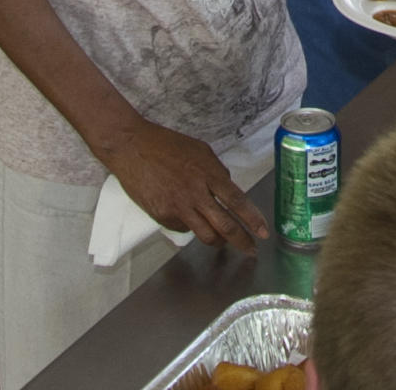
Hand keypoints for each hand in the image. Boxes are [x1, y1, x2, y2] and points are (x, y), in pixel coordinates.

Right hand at [93, 119, 268, 252]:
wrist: (132, 147)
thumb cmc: (166, 144)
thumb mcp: (200, 150)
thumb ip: (215, 170)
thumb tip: (226, 187)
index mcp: (209, 174)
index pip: (237, 202)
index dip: (253, 220)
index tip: (263, 233)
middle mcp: (196, 194)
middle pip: (225, 226)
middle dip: (242, 242)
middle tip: (251, 251)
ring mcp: (178, 207)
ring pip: (206, 235)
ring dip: (218, 241)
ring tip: (223, 242)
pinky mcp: (162, 216)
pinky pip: (184, 229)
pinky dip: (191, 228)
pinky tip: (191, 222)